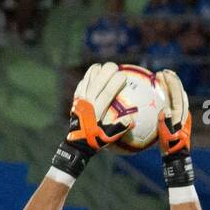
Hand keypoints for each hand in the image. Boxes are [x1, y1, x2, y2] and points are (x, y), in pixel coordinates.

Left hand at [50, 62, 131, 179]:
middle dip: (109, 70)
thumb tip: (132, 118)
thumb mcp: (109, 137)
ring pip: (90, 76)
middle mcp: (88, 100)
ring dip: (100, 70)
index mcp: (97, 109)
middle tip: (116, 68)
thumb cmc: (96, 139)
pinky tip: (97, 74)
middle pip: (99, 79)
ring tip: (107, 70)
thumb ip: (120, 127)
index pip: (108, 91)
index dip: (117, 81)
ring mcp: (81, 97)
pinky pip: (84, 79)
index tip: (124, 75)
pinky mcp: (76, 95)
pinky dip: (91, 74)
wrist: (77, 141)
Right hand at [156, 70, 190, 155]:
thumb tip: (165, 110)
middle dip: (172, 81)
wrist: (177, 157)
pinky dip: (169, 95)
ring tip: (163, 80)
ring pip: (178, 96)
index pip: (176, 94)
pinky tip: (161, 95)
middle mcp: (184, 112)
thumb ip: (165, 123)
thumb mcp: (166, 136)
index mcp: (181, 114)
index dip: (170, 82)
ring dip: (171, 87)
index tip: (162, 74)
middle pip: (178, 92)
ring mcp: (183, 115)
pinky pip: (174, 102)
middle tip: (162, 73)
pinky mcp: (180, 119)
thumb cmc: (170, 148)